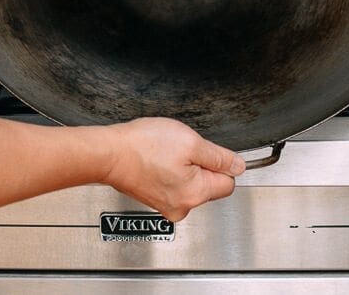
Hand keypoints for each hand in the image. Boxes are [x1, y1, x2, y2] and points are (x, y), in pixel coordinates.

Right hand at [101, 117, 245, 221]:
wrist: (109, 153)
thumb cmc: (143, 146)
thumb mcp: (190, 142)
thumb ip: (218, 156)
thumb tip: (238, 166)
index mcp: (195, 194)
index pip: (228, 183)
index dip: (220, 162)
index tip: (206, 151)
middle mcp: (182, 207)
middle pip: (209, 184)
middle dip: (200, 164)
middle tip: (180, 149)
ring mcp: (167, 205)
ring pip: (191, 183)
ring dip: (184, 166)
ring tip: (165, 153)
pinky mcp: (155, 199)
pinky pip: (174, 184)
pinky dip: (170, 171)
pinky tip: (157, 159)